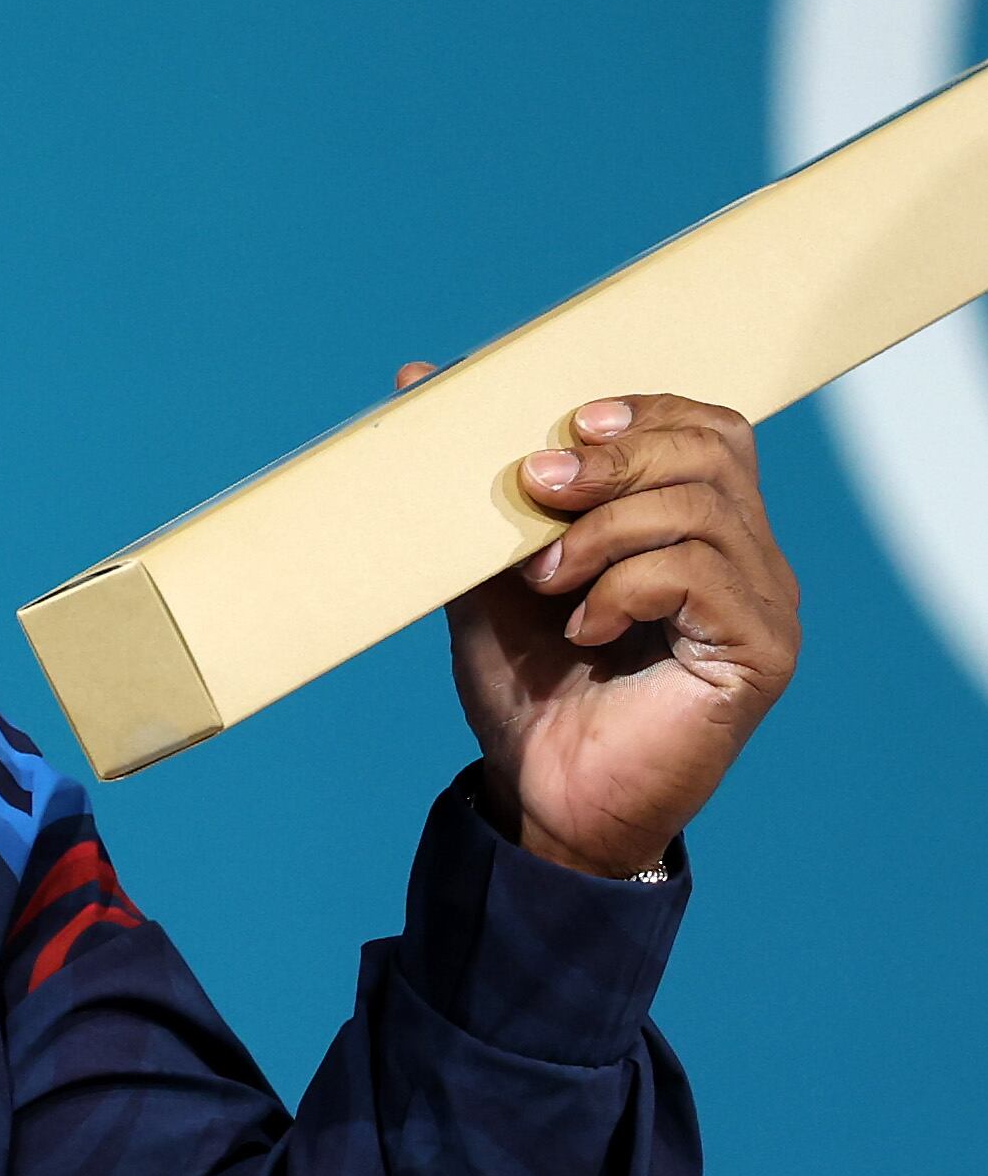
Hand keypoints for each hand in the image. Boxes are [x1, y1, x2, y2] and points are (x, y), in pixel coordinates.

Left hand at [406, 365, 801, 877]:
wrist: (543, 796)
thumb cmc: (529, 687)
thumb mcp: (491, 572)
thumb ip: (471, 487)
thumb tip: (416, 380)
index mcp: (699, 526)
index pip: (708, 428)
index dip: (642, 411)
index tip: (563, 426)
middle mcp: (747, 557)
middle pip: (711, 450)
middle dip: (615, 455)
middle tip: (538, 485)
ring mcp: (761, 604)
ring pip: (699, 508)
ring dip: (602, 528)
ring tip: (543, 576)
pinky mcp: (759, 654)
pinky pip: (699, 576)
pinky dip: (624, 586)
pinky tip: (580, 625)